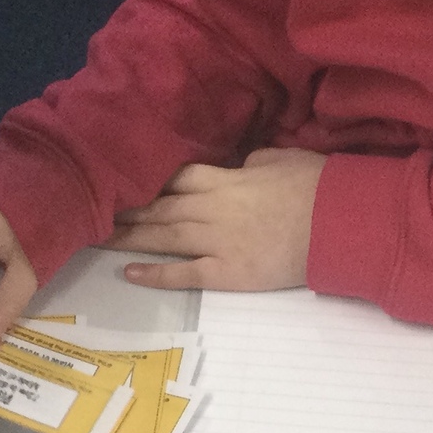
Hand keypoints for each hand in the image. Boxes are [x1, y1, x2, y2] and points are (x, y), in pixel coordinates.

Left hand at [105, 149, 326, 291]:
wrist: (340, 224)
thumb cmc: (317, 186)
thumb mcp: (279, 158)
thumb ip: (249, 162)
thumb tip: (237, 165)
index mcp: (225, 179)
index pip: (175, 176)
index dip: (146, 180)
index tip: (122, 182)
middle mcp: (212, 209)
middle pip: (159, 206)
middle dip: (125, 209)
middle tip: (92, 211)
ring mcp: (217, 242)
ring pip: (163, 236)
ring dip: (128, 237)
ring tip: (96, 238)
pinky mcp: (227, 273)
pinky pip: (184, 273)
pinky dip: (155, 273)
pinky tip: (129, 273)